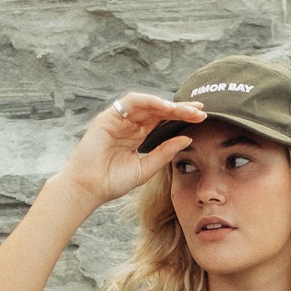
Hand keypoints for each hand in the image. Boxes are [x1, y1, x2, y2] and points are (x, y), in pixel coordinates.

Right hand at [57, 94, 206, 207]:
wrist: (88, 188)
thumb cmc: (112, 182)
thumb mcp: (146, 168)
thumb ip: (164, 153)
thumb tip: (187, 138)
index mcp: (137, 136)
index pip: (163, 121)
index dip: (182, 118)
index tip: (201, 117)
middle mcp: (129, 124)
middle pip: (158, 110)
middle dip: (180, 109)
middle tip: (201, 110)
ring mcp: (119, 118)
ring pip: (148, 103)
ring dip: (168, 105)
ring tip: (187, 110)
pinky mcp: (109, 116)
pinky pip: (132, 101)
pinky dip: (150, 102)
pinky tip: (166, 108)